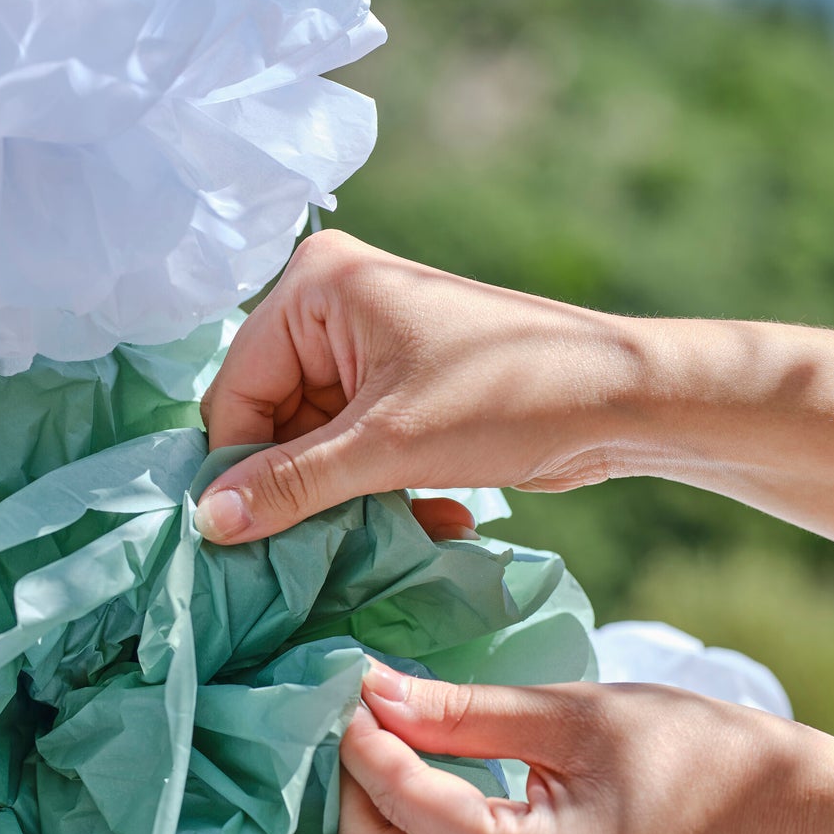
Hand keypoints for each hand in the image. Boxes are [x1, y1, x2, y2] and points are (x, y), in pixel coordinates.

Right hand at [197, 229, 833, 547]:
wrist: (626, 402)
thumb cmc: (509, 398)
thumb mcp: (387, 446)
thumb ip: (290, 484)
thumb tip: (207, 524)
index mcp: (314, 286)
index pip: (236, 391)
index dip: (240, 468)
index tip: (245, 538)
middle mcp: (330, 305)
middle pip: (269, 420)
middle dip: (297, 486)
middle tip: (316, 547)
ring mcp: (363, 348)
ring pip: (309, 445)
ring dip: (341, 499)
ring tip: (380, 534)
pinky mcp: (395, 388)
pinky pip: (350, 449)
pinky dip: (374, 491)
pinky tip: (424, 517)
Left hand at [338, 659, 833, 833]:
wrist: (765, 814)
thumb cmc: (685, 753)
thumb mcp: (569, 714)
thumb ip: (461, 711)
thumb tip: (372, 690)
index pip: (402, 804)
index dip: (361, 739)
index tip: (350, 684)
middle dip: (345, 781)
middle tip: (350, 710)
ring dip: (360, 816)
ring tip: (365, 742)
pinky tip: (390, 786)